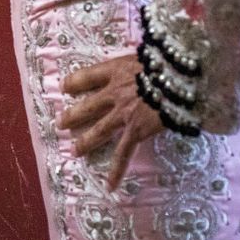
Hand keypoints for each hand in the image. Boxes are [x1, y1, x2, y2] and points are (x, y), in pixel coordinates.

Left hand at [59, 55, 163, 189]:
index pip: (89, 75)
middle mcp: (115, 92)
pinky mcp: (136, 129)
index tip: (65, 86)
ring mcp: (123, 113)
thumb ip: (147, 62)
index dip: (75, 81)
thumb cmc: (171, 61)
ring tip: (74, 151)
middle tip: (60, 123)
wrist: (180, 77)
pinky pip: (123, 153)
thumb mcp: (153, 54)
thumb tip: (157, 59)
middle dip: (73, 115)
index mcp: (117, 70)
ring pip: (99, 130)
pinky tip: (109, 185)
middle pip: (88, 105)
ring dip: (85, 141)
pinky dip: (116, 170)